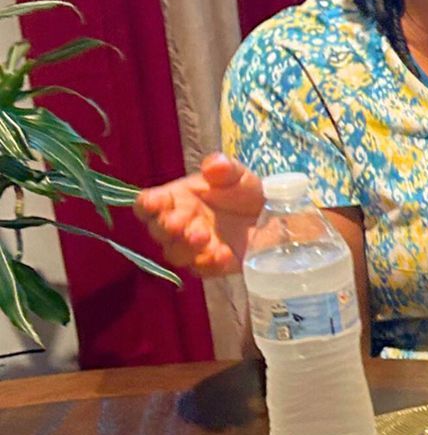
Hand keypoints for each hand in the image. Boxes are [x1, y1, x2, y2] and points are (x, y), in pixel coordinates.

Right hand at [135, 153, 263, 278]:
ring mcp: (193, 248)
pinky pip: (203, 269)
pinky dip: (210, 263)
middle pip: (158, 231)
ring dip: (186, 247)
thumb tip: (214, 165)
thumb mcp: (237, 175)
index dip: (147, 204)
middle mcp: (179, 225)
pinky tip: (224, 254)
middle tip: (181, 224)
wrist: (273, 217)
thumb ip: (223, 168)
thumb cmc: (244, 192)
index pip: (148, 204)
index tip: (154, 203)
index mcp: (175, 199)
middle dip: (166, 228)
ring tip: (204, 237)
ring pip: (175, 254)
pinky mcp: (211, 265)